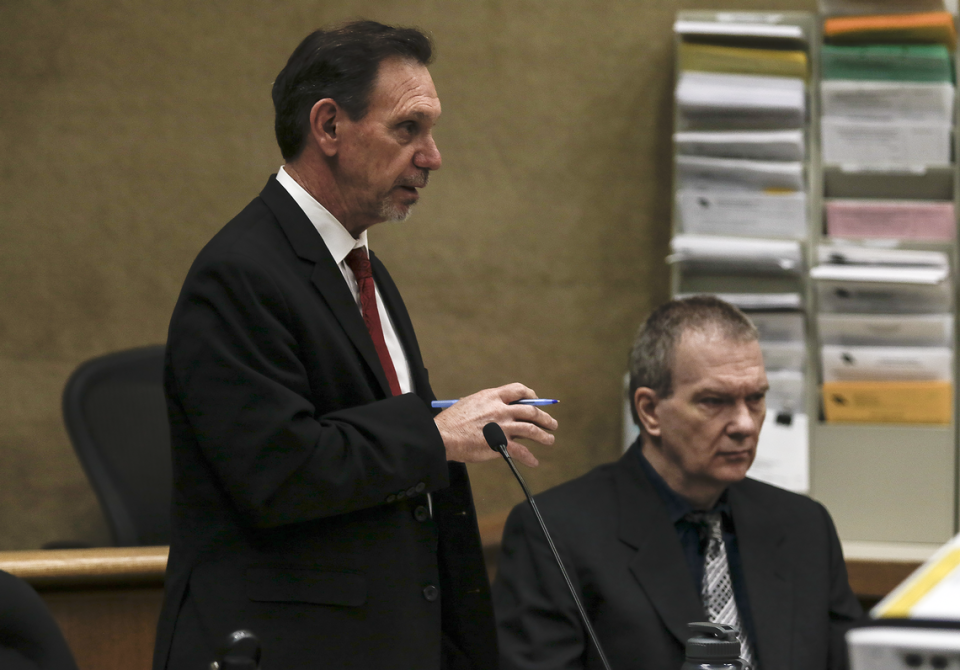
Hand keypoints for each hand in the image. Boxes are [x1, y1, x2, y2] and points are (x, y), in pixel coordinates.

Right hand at [434, 383, 557, 466]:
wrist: (443, 436)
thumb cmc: (452, 422)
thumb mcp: (470, 403)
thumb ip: (487, 405)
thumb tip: (499, 411)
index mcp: (492, 397)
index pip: (519, 390)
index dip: (531, 395)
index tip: (536, 399)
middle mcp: (501, 409)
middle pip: (531, 410)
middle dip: (544, 417)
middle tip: (551, 423)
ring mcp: (502, 427)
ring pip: (531, 430)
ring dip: (544, 436)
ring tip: (550, 440)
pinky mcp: (500, 444)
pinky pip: (521, 452)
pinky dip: (529, 458)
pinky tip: (534, 461)